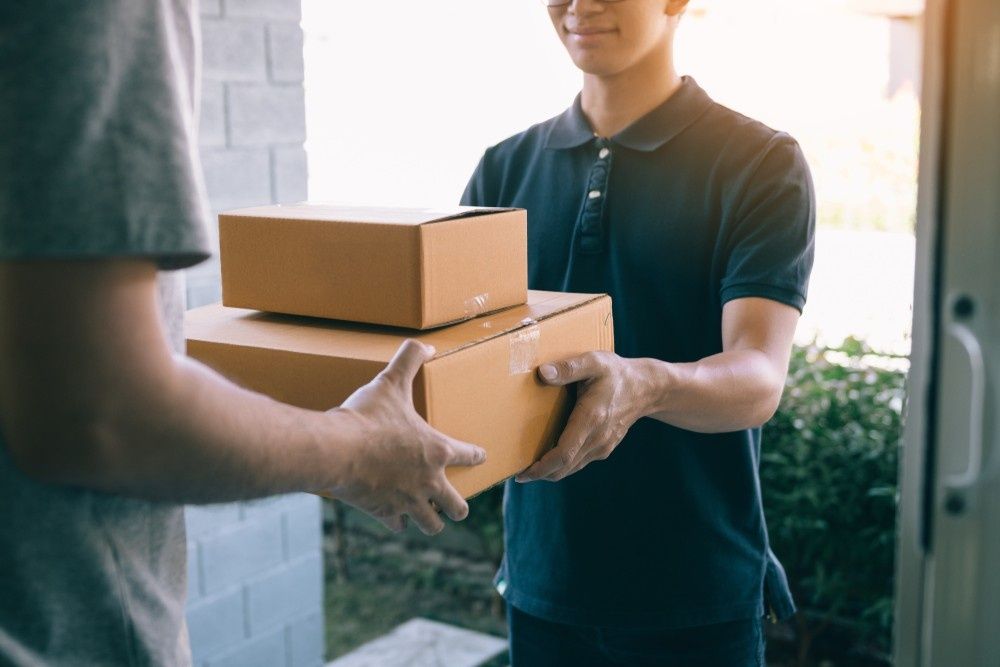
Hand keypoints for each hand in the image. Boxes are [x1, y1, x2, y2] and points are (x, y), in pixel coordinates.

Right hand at [329, 339, 486, 534]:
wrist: (337, 450)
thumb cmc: (367, 417)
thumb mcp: (391, 381)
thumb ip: (410, 358)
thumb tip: (427, 344)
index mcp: (436, 450)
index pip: (469, 454)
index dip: (477, 455)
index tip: (482, 456)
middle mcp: (429, 481)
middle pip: (457, 506)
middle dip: (458, 507)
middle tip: (456, 506)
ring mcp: (408, 500)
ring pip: (431, 523)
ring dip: (432, 520)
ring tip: (432, 519)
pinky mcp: (385, 512)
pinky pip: (398, 525)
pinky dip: (398, 522)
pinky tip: (396, 518)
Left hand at [516, 351, 646, 482]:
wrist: (646, 388)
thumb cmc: (615, 372)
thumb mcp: (593, 362)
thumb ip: (568, 368)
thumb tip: (543, 373)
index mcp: (591, 419)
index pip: (563, 454)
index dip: (541, 468)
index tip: (522, 473)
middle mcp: (597, 438)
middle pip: (564, 468)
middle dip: (540, 474)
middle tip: (519, 474)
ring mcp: (602, 446)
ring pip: (571, 468)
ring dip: (550, 472)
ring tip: (530, 468)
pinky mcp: (604, 447)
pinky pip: (579, 462)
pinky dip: (563, 465)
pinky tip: (550, 457)